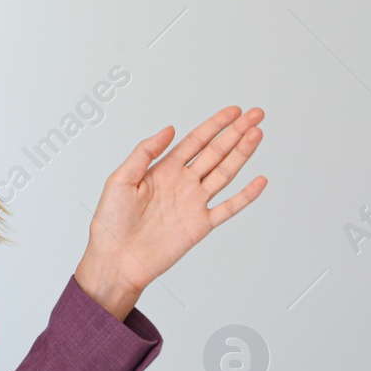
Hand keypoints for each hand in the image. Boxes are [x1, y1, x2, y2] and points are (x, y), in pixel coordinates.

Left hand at [77, 106, 267, 316]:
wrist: (116, 260)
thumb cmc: (110, 222)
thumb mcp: (119, 180)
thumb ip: (144, 153)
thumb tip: (168, 129)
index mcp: (163, 171)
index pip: (195, 141)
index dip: (215, 125)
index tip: (234, 111)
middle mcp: (182, 184)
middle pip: (215, 152)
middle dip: (235, 132)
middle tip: (255, 114)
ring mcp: (193, 203)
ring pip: (225, 173)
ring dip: (242, 154)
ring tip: (257, 134)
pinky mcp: (200, 225)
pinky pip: (229, 207)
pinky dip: (246, 195)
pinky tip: (259, 180)